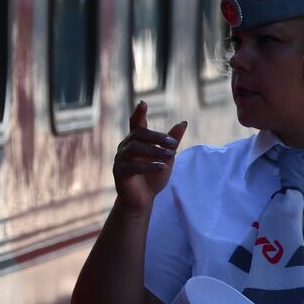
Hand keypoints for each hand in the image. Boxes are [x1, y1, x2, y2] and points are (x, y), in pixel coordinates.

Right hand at [112, 101, 187, 215]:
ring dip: (154, 150)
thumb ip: (172, 141)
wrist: (142, 200)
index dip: (139, 113)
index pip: (136, 123)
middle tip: (172, 142)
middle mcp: (125, 147)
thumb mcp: (166, 158)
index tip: (143, 103)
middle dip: (156, 136)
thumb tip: (183, 122)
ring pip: (135, 148)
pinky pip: (132, 166)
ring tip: (170, 156)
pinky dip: (148, 166)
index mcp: (136, 141)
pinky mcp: (120, 172)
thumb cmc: (153, 177)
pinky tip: (162, 168)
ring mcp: (120, 159)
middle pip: (138, 134)